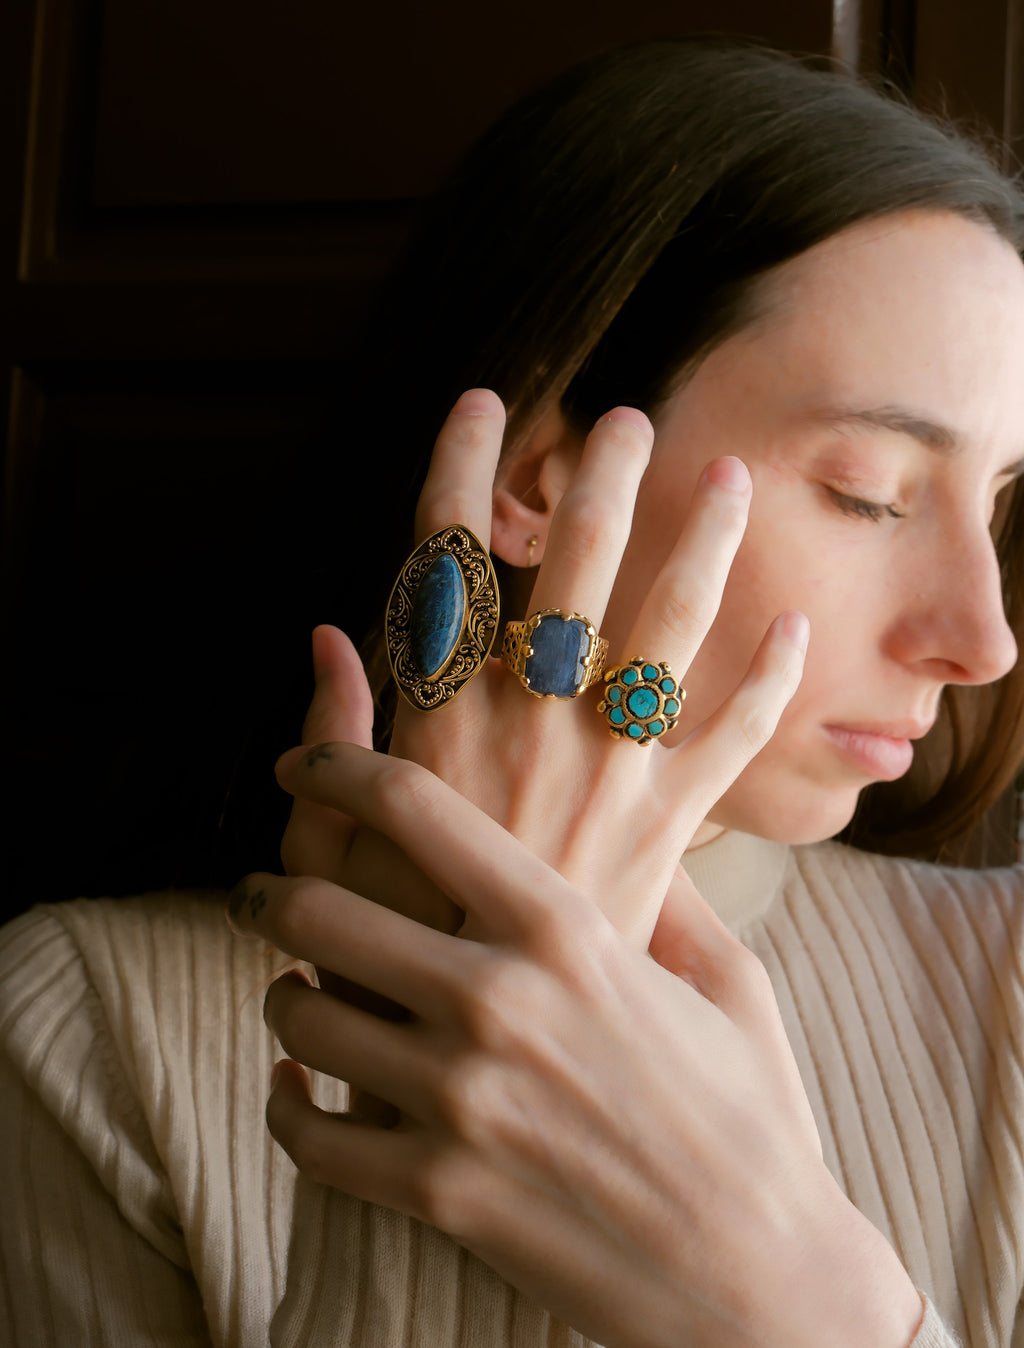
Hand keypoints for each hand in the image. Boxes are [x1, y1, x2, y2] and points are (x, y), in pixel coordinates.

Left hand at [231, 746, 922, 1347]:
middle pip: (320, 907)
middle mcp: (496, 998)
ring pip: (299, 1014)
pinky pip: (307, 1132)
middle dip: (268, 894)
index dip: (339, 767)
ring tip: (294, 994)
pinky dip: (286, 1103)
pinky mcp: (438, 1190)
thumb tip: (651, 847)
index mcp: (563, 929)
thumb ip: (673, 897)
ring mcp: (460, 1098)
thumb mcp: (729, 981)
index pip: (413, 808)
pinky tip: (295, 1089)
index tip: (304, 766)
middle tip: (259, 897)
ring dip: (282, 997)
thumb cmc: (754, 1120)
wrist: (763, 1279)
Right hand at [278, 389, 807, 946]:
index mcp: (441, 715)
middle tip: (632, 420)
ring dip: (703, 548)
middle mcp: (529, 723)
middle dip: (604, 482)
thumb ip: (335, 727)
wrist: (480, 1039)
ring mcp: (607, 769)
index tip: (482, 405)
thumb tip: (329, 631)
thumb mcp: (333, 835)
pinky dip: (768, 685)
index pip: (449, 563)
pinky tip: (796, 626)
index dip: (463, 472)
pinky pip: (730, 742)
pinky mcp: (666, 825)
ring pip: (667, 631)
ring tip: (731, 479)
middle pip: (575, 570)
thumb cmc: (398, 934)